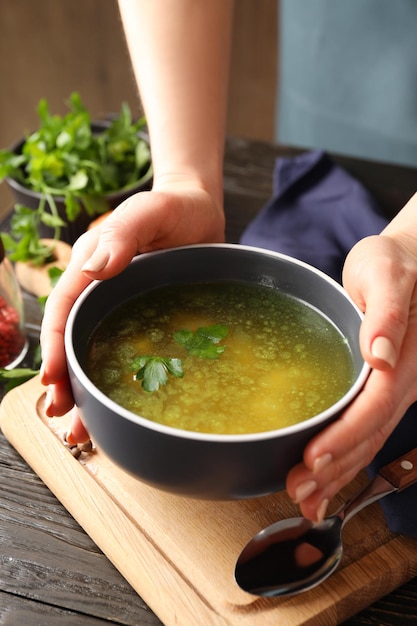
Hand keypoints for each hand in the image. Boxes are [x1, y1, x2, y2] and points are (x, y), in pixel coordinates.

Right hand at [40, 180, 224, 429]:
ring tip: (82, 429)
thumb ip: (122, 234)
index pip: (64, 309)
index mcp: (92, 267)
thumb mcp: (148, 212)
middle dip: (65, 379)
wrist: (201, 212)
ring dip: (87, 390)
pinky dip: (120, 380)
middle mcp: (100, 291)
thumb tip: (94, 268)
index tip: (52, 378)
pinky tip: (122, 407)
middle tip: (63, 414)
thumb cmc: (174, 206)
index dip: (55, 345)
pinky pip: (127, 352)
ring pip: (96, 352)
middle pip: (73, 339)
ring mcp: (121, 308)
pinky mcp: (144, 319)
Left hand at [286, 231, 416, 521]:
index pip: (374, 406)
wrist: (406, 265)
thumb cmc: (393, 264)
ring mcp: (393, 391)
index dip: (345, 435)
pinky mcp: (379, 392)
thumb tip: (383, 353)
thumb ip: (387, 311)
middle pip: (369, 433)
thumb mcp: (387, 274)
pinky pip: (364, 431)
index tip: (312, 457)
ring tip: (305, 498)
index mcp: (404, 358)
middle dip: (334, 467)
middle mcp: (402, 382)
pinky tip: (322, 481)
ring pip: (367, 441)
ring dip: (337, 473)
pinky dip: (343, 460)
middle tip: (298, 491)